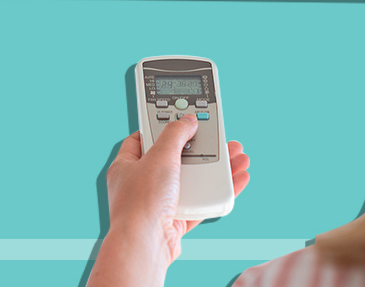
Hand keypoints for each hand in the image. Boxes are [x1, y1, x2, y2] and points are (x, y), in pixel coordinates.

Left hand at [86, 116, 250, 286]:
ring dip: (216, 169)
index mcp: (126, 166)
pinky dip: (217, 192)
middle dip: (201, 149)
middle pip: (175, 159)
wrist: (145, 246)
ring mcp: (157, 204)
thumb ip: (175, 134)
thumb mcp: (160, 157)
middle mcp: (140, 185)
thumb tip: (187, 120)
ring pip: (191, 181)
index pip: (142, 139)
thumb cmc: (142, 203)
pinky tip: (234, 181)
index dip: (161, 128)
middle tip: (220, 138)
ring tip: (238, 157)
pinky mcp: (174, 222)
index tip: (181, 120)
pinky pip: (200, 202)